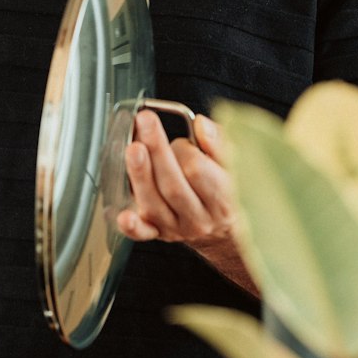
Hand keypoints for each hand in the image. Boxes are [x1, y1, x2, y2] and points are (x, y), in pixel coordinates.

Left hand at [118, 110, 234, 244]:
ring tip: (133, 149)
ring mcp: (178, 228)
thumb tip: (201, 124)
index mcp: (223, 199)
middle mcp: (200, 218)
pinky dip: (132, 225)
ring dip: (140, 175)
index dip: (185, 150)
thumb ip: (219, 143)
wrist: (224, 231)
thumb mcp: (235, 165)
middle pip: (173, 187)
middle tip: (145, 122)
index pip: (198, 172)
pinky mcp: (159, 234)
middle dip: (156, 151)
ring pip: (154, 205)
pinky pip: (143, 234)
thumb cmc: (228, 191)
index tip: (181, 139)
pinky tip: (123, 215)